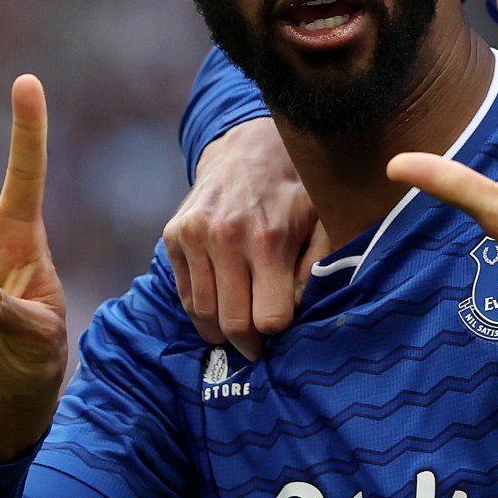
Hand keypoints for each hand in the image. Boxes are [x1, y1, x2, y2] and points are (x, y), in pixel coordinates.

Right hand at [163, 118, 318, 360]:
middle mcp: (226, 238)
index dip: (278, 332)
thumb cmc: (295, 192)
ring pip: (203, 313)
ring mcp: (194, 236)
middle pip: (233, 322)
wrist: (249, 149)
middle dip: (249, 344)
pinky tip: (218, 311)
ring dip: (221, 333)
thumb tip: (297, 313)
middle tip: (258, 348)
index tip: (282, 331)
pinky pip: (185, 293)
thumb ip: (316, 270)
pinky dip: (200, 311)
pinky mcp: (174, 235)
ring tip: (237, 333)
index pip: (270, 318)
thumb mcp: (323, 224)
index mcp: (269, 239)